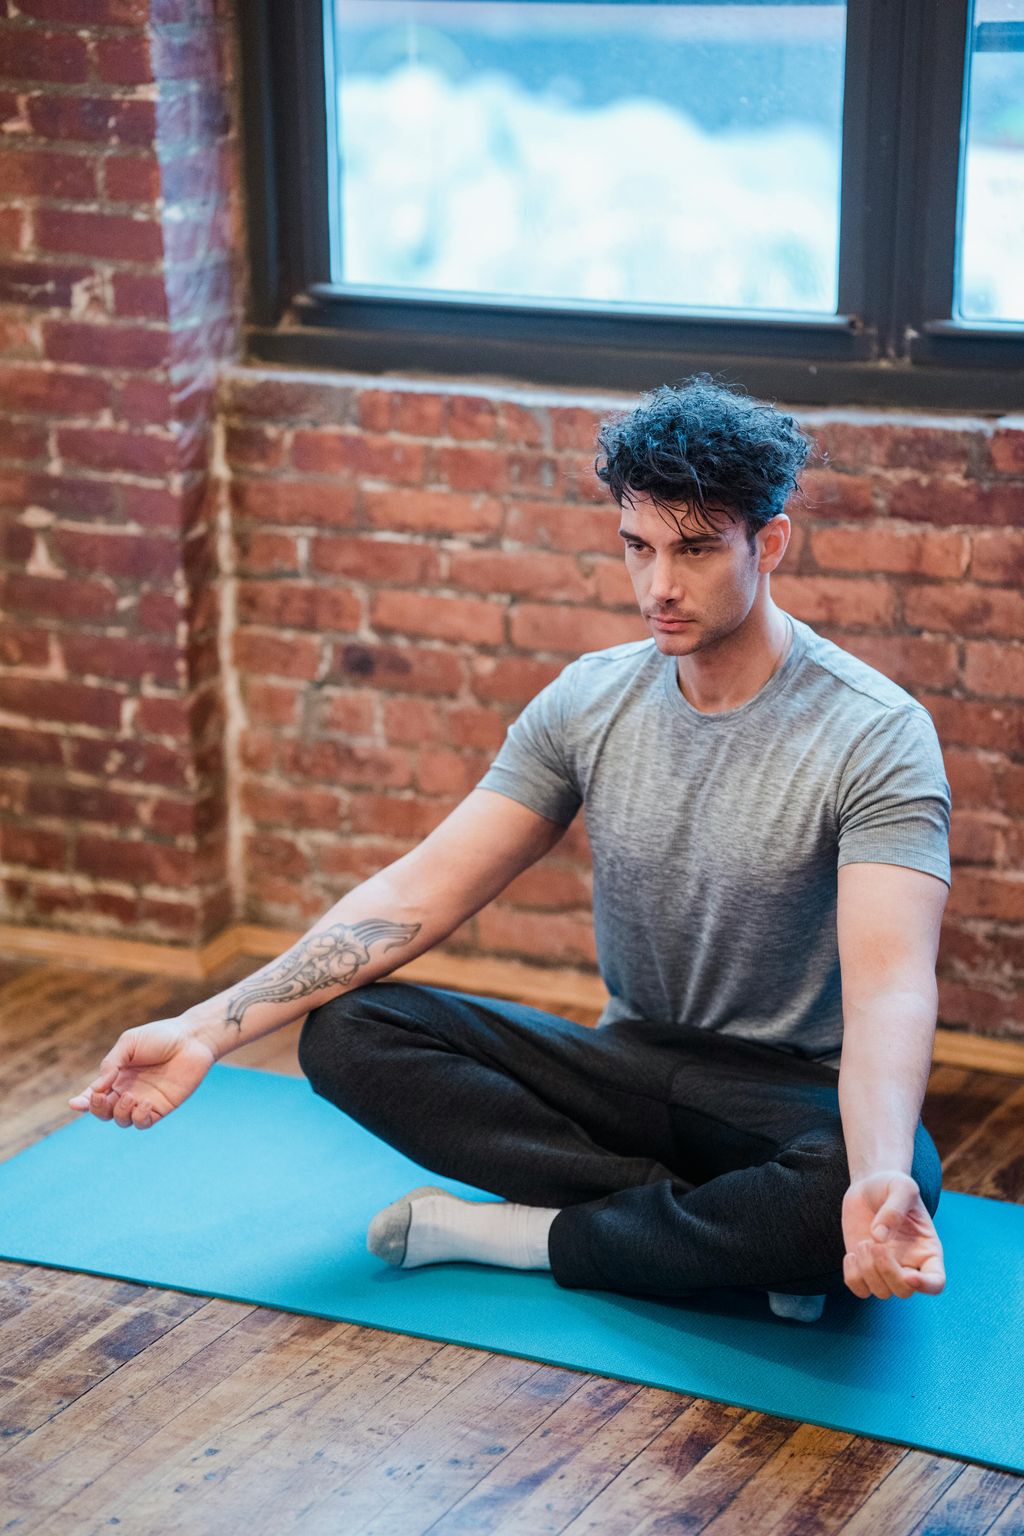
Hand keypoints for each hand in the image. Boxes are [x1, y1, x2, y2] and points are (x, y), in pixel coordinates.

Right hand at [67, 1018, 216, 1129]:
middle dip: (97, 1109)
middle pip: (103, 1111)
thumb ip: (111, 1063)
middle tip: (103, 1096)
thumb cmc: (160, 1037)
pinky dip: (138, 1118)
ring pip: (121, 1121)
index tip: (76, 1103)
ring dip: (119, 1113)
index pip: (94, 1094)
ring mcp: (143, 1100)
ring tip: (130, 1096)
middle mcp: (127, 1090)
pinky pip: (143, 1123)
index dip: (82, 1102)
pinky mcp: (160, 1108)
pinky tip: (143, 1103)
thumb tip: (97, 1088)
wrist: (192, 1039)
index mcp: (116, 1075)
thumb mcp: (129, 1043)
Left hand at [841, 1170, 945, 1299]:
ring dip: (867, 1270)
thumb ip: (894, 1209)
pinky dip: (853, 1277)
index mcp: (927, 1250)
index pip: (936, 1282)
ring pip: (881, 1292)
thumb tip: (878, 1238)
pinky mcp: (864, 1268)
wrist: (869, 1186)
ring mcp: (886, 1269)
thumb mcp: (901, 1186)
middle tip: (873, 1245)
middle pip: (903, 1291)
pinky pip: (859, 1289)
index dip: (925, 1286)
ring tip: (863, 1243)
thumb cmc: (892, 1186)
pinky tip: (851, 1254)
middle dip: (886, 1271)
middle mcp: (909, 1265)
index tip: (909, 1275)